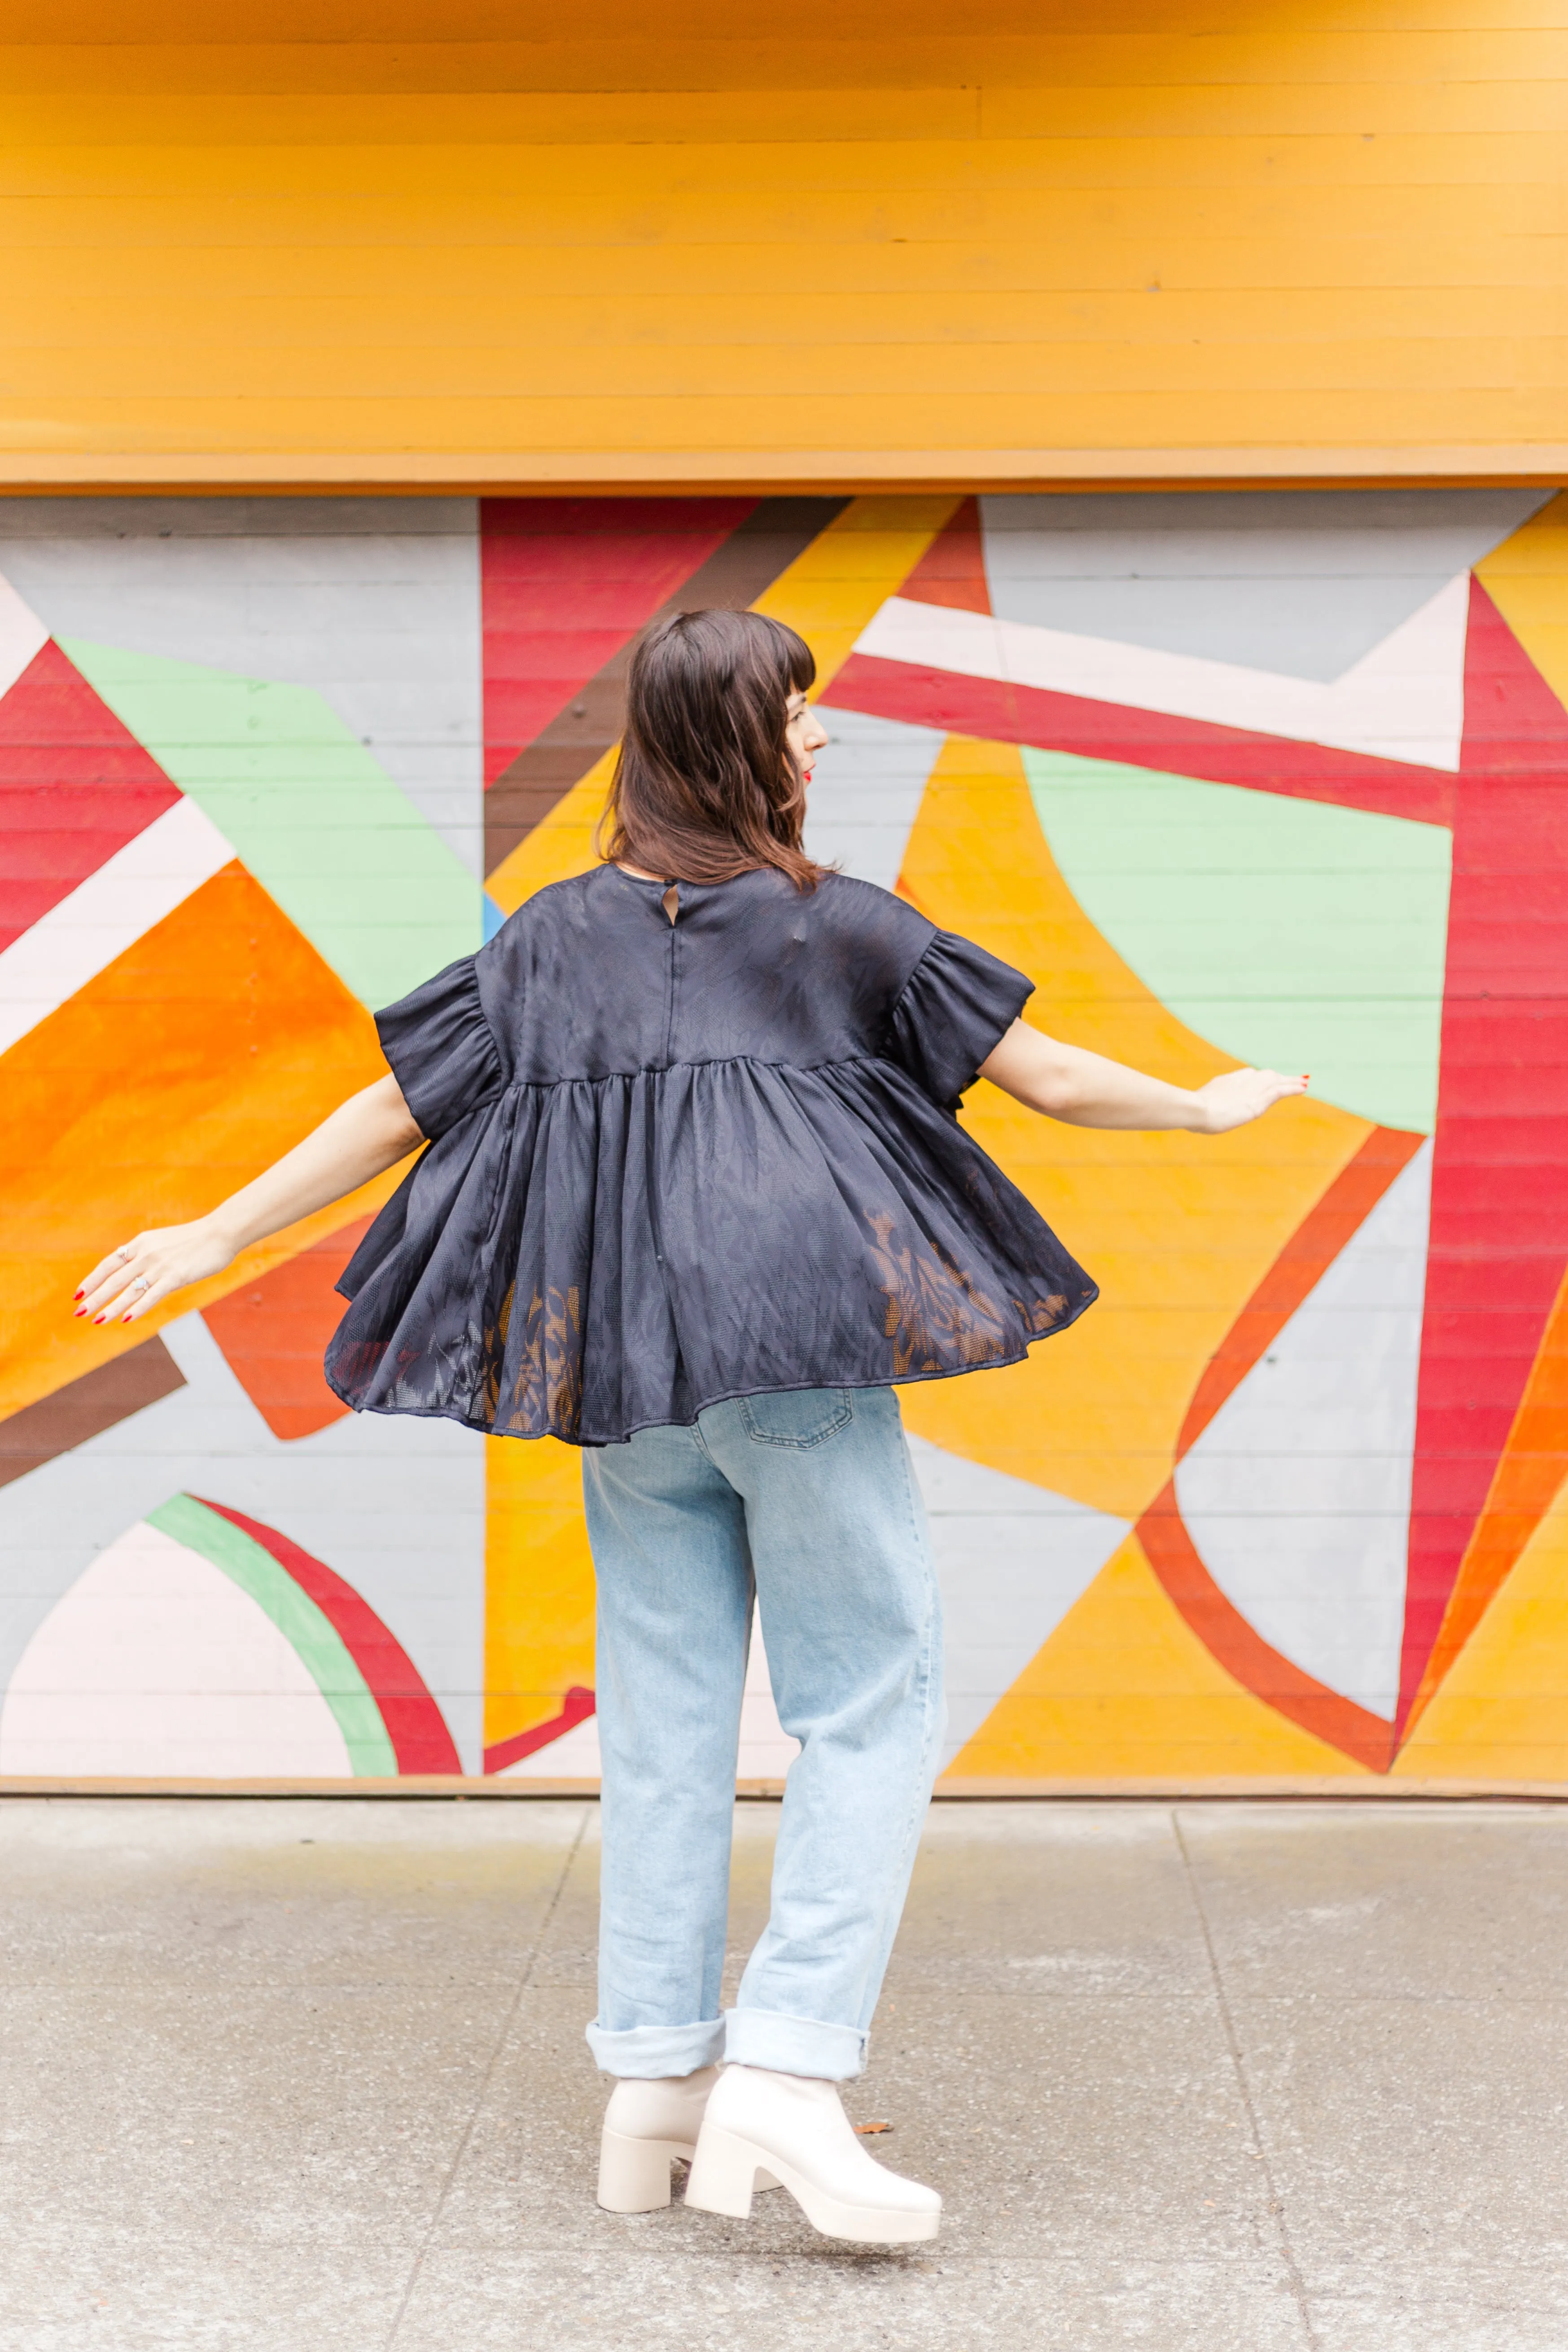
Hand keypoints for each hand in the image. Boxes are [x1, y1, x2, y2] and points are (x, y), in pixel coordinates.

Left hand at [74, 1218, 236, 1326]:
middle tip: (79, 1312)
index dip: (92, 1279)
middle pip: (114, 1279)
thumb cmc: (195, 1239)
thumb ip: (146, 1254)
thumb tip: (131, 1270)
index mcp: (141, 1243)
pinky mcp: (176, 1276)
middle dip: (95, 1297)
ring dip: (112, 1307)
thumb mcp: (163, 1241)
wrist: (221, 1232)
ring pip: (129, 1290)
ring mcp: (160, 1265)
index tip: (79, 1293)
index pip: (109, 1263)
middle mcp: (146, 1254)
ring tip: (97, 1320)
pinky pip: (152, 1295)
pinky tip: (126, 1319)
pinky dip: (138, 1308)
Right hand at [1191, 1067, 1308, 1134]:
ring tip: (1303, 1082)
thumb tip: (1186, 1113)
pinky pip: (1280, 1090)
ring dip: (1290, 1081)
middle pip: (1264, 1076)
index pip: (1247, 1076)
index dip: (1260, 1078)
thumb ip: (1199, 1108)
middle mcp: (1240, 1081)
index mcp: (1225, 1083)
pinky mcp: (1258, 1101)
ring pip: (1275, 1081)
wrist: (1195, 1109)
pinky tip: (1304, 1087)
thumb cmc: (1190, 1112)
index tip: (1267, 1079)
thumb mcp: (1195, 1108)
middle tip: (1291, 1079)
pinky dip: (1293, 1088)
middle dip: (1278, 1077)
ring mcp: (1249, 1090)